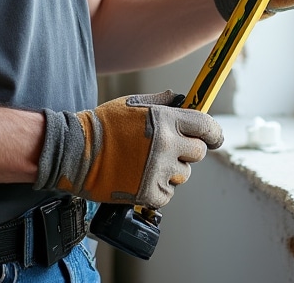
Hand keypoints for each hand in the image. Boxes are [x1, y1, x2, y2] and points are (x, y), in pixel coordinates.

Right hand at [35, 90, 223, 207]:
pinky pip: (168, 194)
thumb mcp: (133, 104)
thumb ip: (162, 102)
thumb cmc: (104, 125)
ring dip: (172, 171)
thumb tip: (182, 99)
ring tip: (147, 163)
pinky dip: (158, 189)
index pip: (205, 126)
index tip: (215, 138)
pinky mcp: (149, 193)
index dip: (214, 133)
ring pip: (183, 175)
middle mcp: (166, 144)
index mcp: (165, 120)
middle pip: (198, 153)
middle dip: (188, 151)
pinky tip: (141, 177)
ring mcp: (159, 170)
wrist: (78, 151)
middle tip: (169, 150)